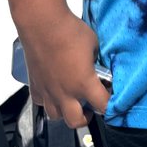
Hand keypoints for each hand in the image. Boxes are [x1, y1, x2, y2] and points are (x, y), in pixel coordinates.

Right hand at [17, 11, 110, 127]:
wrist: (42, 24)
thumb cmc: (70, 31)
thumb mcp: (93, 45)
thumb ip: (95, 60)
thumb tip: (95, 65)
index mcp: (84, 84)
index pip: (103, 105)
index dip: (111, 105)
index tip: (112, 100)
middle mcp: (65, 93)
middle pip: (76, 122)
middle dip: (86, 118)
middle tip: (90, 107)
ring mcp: (48, 91)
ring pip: (56, 116)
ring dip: (66, 112)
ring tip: (71, 100)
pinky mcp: (35, 85)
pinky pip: (41, 103)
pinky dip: (49, 101)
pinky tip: (54, 90)